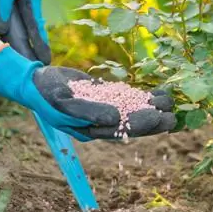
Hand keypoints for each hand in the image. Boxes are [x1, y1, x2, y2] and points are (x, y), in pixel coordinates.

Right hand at [0, 46, 176, 141]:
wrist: (36, 82)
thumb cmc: (46, 96)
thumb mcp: (64, 105)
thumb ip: (90, 112)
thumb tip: (116, 118)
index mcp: (93, 129)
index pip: (123, 129)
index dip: (143, 124)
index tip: (160, 117)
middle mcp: (102, 122)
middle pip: (133, 123)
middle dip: (154, 119)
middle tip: (175, 116)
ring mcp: (105, 108)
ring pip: (134, 110)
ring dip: (152, 107)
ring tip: (171, 102)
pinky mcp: (106, 95)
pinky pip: (127, 97)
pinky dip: (142, 96)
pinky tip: (157, 93)